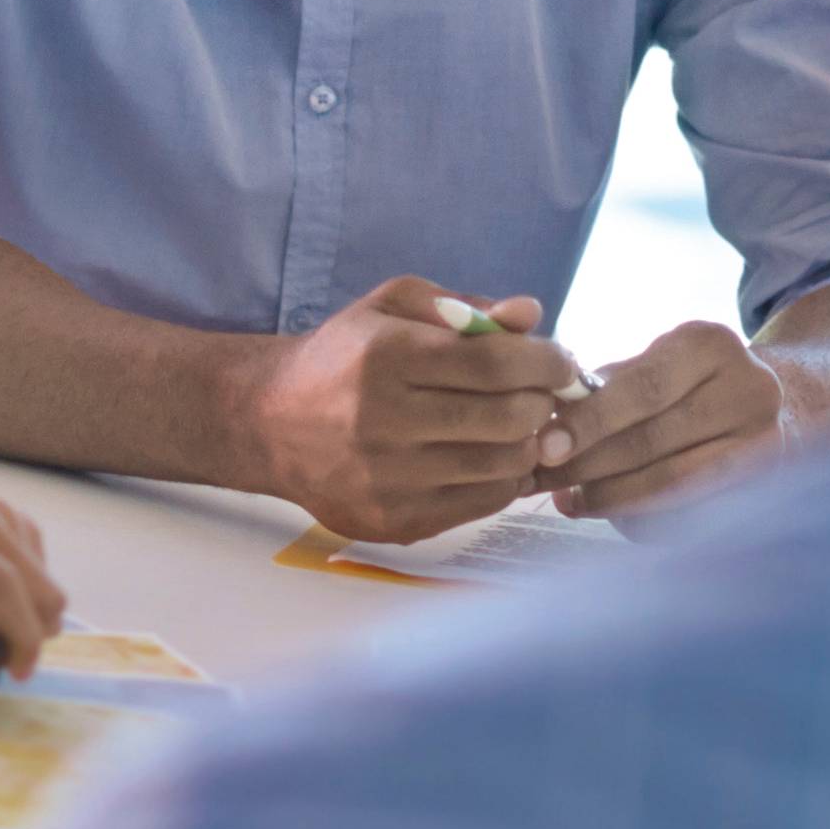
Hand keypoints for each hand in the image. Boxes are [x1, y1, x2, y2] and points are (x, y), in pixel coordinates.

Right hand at [236, 274, 596, 543]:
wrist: (271, 422)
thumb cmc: (343, 357)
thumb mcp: (392, 308)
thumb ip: (465, 308)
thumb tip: (531, 314)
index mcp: (385, 358)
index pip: (495, 365)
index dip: (545, 363)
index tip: (559, 363)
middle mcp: (382, 421)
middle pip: (507, 419)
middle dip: (541, 403)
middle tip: (540, 395)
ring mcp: (387, 479)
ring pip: (502, 467)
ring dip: (526, 444)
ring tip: (516, 425)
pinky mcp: (394, 520)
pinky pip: (481, 505)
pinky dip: (501, 479)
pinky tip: (489, 456)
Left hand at [529, 320, 793, 518]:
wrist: (760, 404)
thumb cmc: (683, 381)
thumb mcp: (651, 362)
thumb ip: (601, 386)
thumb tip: (547, 420)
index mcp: (709, 345)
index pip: (643, 388)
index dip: (590, 421)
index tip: (545, 447)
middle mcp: (749, 389)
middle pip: (654, 439)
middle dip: (589, 463)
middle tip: (541, 480)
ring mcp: (763, 441)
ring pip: (670, 482)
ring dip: (608, 496)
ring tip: (567, 500)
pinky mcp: (762, 485)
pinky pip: (688, 510)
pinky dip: (639, 515)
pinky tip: (606, 513)